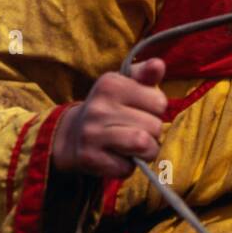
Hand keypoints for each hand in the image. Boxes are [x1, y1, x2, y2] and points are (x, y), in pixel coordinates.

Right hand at [51, 57, 166, 178]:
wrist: (72, 135)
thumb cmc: (110, 107)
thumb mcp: (125, 85)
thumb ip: (145, 74)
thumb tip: (158, 65)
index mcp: (110, 84)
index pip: (159, 102)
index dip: (156, 110)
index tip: (142, 110)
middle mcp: (99, 107)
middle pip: (154, 126)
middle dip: (153, 133)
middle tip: (138, 130)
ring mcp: (92, 133)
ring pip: (143, 145)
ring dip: (146, 151)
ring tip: (136, 147)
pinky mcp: (89, 158)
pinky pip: (127, 167)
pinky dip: (128, 167)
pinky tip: (118, 157)